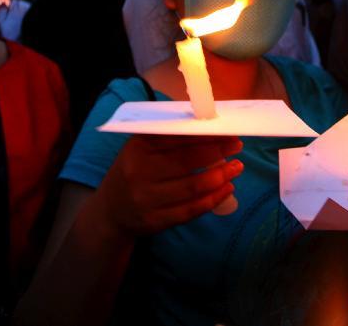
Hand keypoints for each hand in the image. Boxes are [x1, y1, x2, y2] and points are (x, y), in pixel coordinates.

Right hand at [97, 135, 243, 236]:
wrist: (110, 212)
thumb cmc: (133, 172)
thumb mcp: (140, 149)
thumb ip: (167, 137)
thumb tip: (206, 125)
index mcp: (137, 149)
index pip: (177, 138)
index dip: (205, 134)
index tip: (227, 130)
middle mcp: (139, 173)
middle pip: (186, 161)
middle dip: (217, 152)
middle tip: (237, 146)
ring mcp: (147, 199)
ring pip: (192, 187)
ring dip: (220, 176)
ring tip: (236, 167)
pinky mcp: (156, 221)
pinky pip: (191, 209)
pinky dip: (213, 199)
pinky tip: (227, 189)